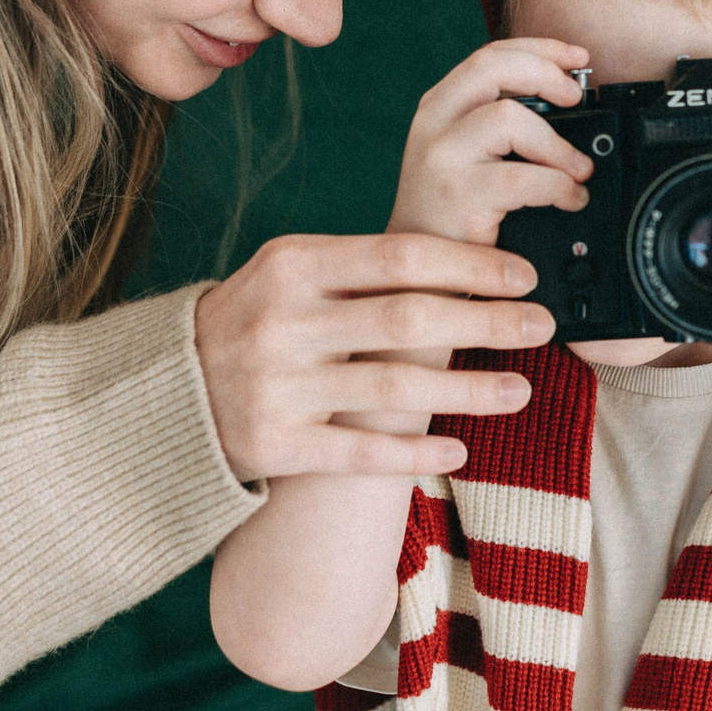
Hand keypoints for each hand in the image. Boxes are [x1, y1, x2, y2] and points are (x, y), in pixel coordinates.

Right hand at [195, 233, 553, 480]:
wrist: (169, 391)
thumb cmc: (255, 319)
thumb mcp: (290, 273)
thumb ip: (361, 266)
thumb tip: (465, 258)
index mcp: (293, 266)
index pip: (400, 257)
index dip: (470, 265)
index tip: (524, 274)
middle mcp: (284, 323)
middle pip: (408, 322)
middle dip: (486, 322)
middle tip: (541, 324)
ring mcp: (280, 387)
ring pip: (395, 391)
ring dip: (469, 390)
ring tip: (522, 387)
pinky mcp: (277, 446)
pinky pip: (361, 453)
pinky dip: (415, 452)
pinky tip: (460, 448)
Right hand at [388, 38, 594, 244]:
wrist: (416, 267)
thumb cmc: (450, 211)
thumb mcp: (465, 153)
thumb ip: (498, 123)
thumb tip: (567, 102)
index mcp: (439, 106)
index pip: (489, 55)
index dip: (539, 48)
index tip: (577, 57)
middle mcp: (434, 123)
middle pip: (492, 68)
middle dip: (546, 74)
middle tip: (576, 99)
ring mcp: (441, 157)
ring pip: (508, 117)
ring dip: (557, 144)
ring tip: (578, 169)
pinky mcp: (458, 195)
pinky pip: (522, 177)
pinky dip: (558, 184)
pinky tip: (569, 197)